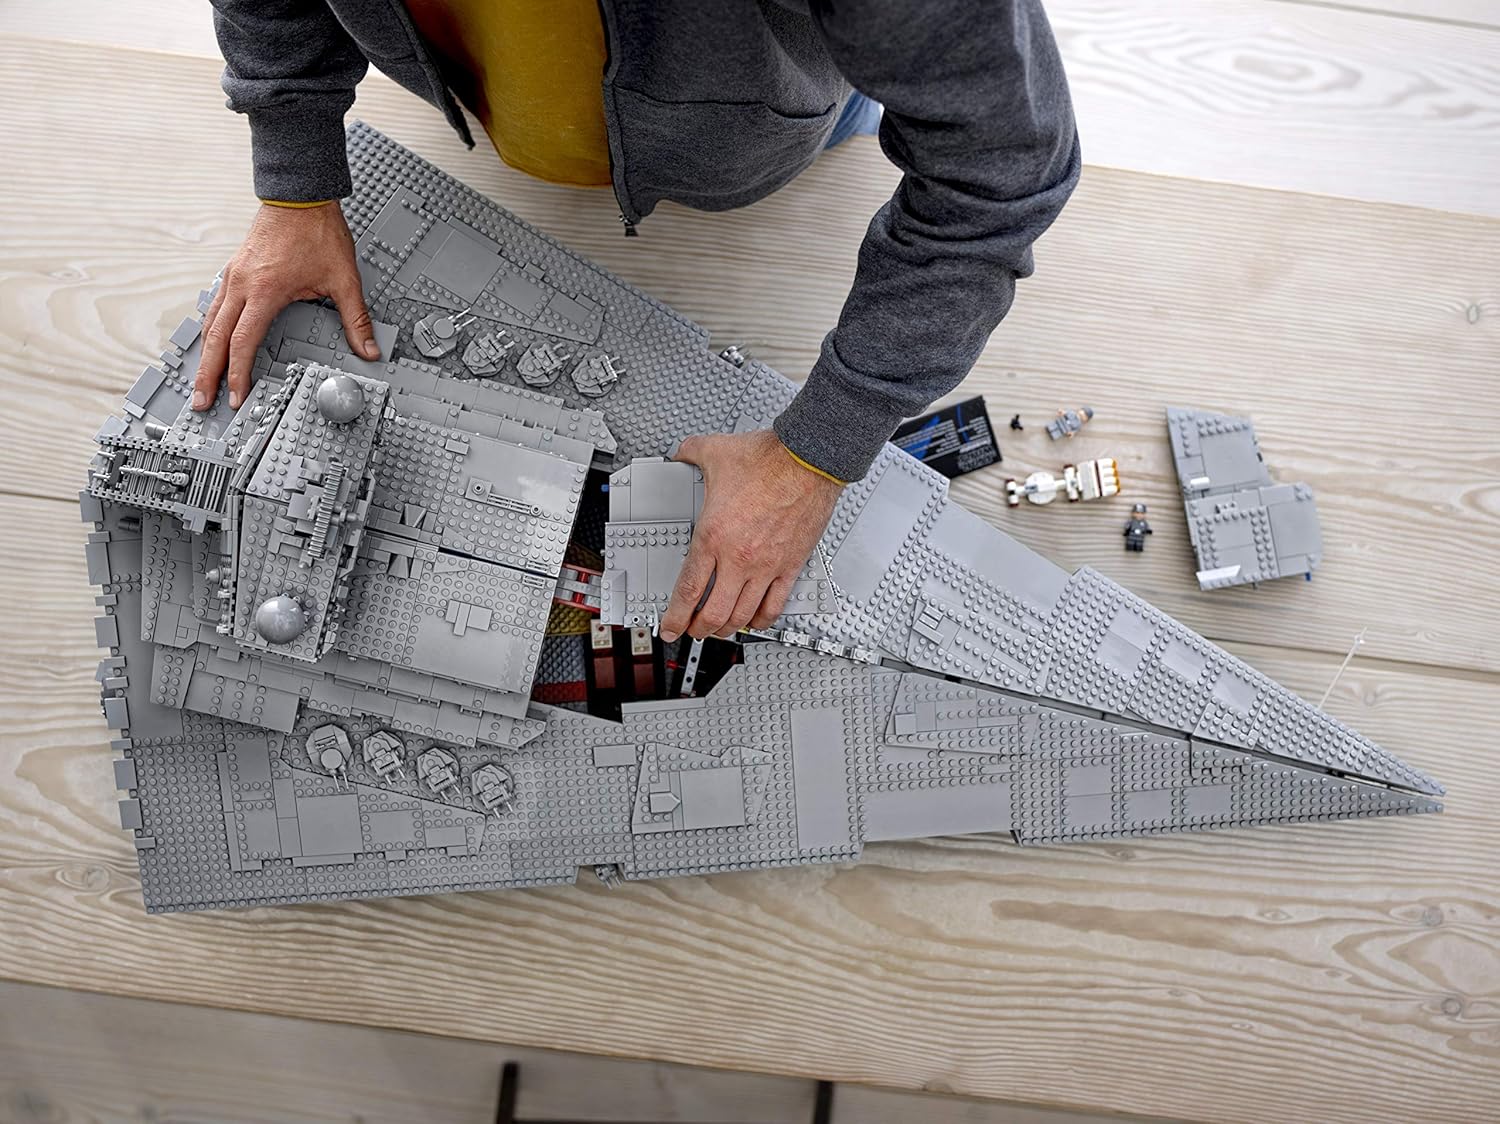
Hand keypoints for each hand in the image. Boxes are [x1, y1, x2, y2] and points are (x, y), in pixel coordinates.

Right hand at [194, 202, 378, 410]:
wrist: (300, 195)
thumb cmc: (319, 231)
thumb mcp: (344, 280)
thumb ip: (356, 319)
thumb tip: (369, 349)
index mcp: (265, 292)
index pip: (243, 344)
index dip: (237, 375)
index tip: (237, 398)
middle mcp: (242, 285)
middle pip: (215, 339)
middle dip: (207, 374)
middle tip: (200, 401)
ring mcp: (234, 275)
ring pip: (209, 322)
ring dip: (203, 354)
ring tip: (200, 379)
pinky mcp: (234, 269)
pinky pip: (214, 305)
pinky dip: (209, 328)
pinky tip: (210, 341)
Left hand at [659, 429, 843, 641]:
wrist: (808, 459)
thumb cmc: (769, 459)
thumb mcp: (715, 451)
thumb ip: (690, 453)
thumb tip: (680, 453)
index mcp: (713, 536)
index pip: (688, 591)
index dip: (675, 616)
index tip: (669, 626)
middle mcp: (738, 557)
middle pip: (714, 612)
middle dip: (699, 629)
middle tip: (692, 630)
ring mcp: (766, 565)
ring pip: (743, 614)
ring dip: (727, 628)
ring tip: (719, 629)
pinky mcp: (791, 565)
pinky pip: (775, 604)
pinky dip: (762, 619)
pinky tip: (756, 620)